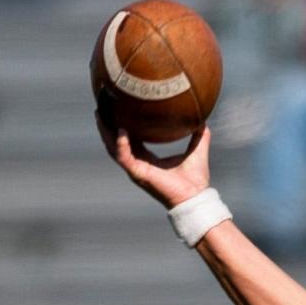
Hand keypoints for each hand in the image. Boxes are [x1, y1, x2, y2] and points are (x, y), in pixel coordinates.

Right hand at [95, 112, 210, 208]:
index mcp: (148, 160)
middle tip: (101, 108)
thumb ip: (199, 136)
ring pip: (114, 149)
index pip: (130, 141)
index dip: (123, 126)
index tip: (118, 110)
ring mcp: (137, 170)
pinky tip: (121, 130)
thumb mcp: (196, 150)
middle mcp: (139, 164)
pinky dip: (121, 144)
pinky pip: (124, 157)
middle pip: (116, 143)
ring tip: (101, 116)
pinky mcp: (138, 174)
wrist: (195, 196)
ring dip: (106, 133)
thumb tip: (204, 119)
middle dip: (107, 126)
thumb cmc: (195, 179)